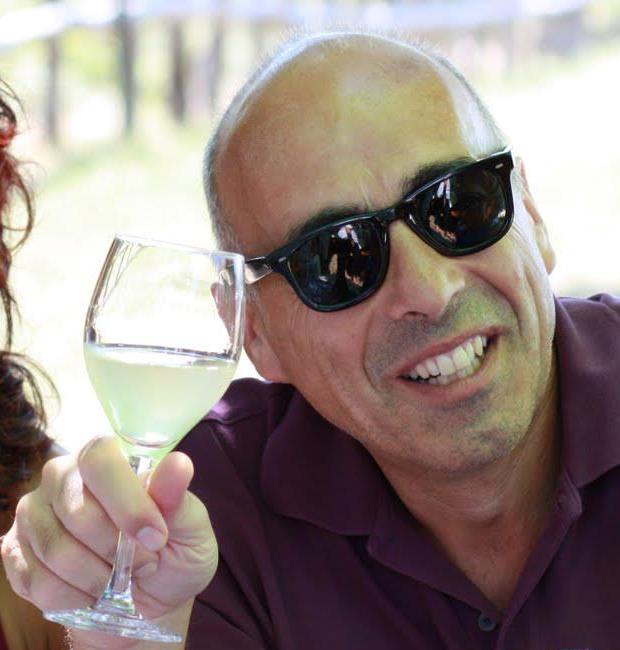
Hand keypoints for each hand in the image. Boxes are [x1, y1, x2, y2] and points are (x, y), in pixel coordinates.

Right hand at [1, 436, 216, 647]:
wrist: (148, 601)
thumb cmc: (172, 553)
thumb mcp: (189, 528)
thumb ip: (177, 498)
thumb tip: (178, 464)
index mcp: (107, 458)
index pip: (100, 459)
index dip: (127, 502)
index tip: (155, 537)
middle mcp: (63, 476)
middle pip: (75, 508)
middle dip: (116, 548)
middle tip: (145, 564)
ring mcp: (34, 513)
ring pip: (56, 549)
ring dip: (97, 577)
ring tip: (122, 579)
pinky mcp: (15, 551)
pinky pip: (37, 581)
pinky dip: (75, 597)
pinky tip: (94, 592)